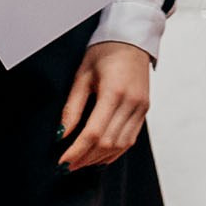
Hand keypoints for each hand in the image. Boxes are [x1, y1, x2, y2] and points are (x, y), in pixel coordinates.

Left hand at [57, 42, 152, 170]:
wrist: (132, 38)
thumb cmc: (105, 51)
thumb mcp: (82, 75)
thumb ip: (72, 107)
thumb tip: (62, 134)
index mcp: (114, 91)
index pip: (94, 132)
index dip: (76, 151)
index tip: (62, 162)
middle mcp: (131, 102)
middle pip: (107, 143)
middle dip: (85, 158)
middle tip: (66, 167)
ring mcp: (141, 107)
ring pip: (120, 145)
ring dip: (99, 158)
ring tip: (80, 163)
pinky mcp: (144, 110)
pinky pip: (130, 139)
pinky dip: (114, 152)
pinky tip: (100, 156)